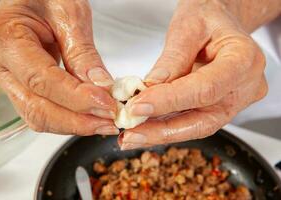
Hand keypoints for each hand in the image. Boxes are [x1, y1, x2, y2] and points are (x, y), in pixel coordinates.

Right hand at [0, 0, 118, 134]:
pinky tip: (90, 116)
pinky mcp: (20, 86)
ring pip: (38, 115)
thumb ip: (82, 52)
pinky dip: (69, 117)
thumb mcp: (69, 13)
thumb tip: (100, 86)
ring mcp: (6, 78)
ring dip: (75, 124)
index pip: (41, 79)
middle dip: (78, 120)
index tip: (107, 104)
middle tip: (110, 121)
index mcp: (5, 37)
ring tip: (104, 122)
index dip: (76, 98)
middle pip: (36, 107)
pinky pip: (42, 110)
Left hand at [119, 0, 269, 149]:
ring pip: (196, 126)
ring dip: (161, 133)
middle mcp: (245, 87)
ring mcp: (235, 101)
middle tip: (131, 134)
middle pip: (203, 120)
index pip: (205, 89)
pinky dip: (166, 126)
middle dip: (162, 130)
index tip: (138, 105)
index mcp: (244, 60)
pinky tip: (145, 127)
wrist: (219, 21)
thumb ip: (172, 60)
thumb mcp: (188, 28)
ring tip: (132, 135)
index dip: (170, 101)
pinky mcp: (220, 107)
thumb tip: (149, 88)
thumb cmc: (208, 17)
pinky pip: (193, 121)